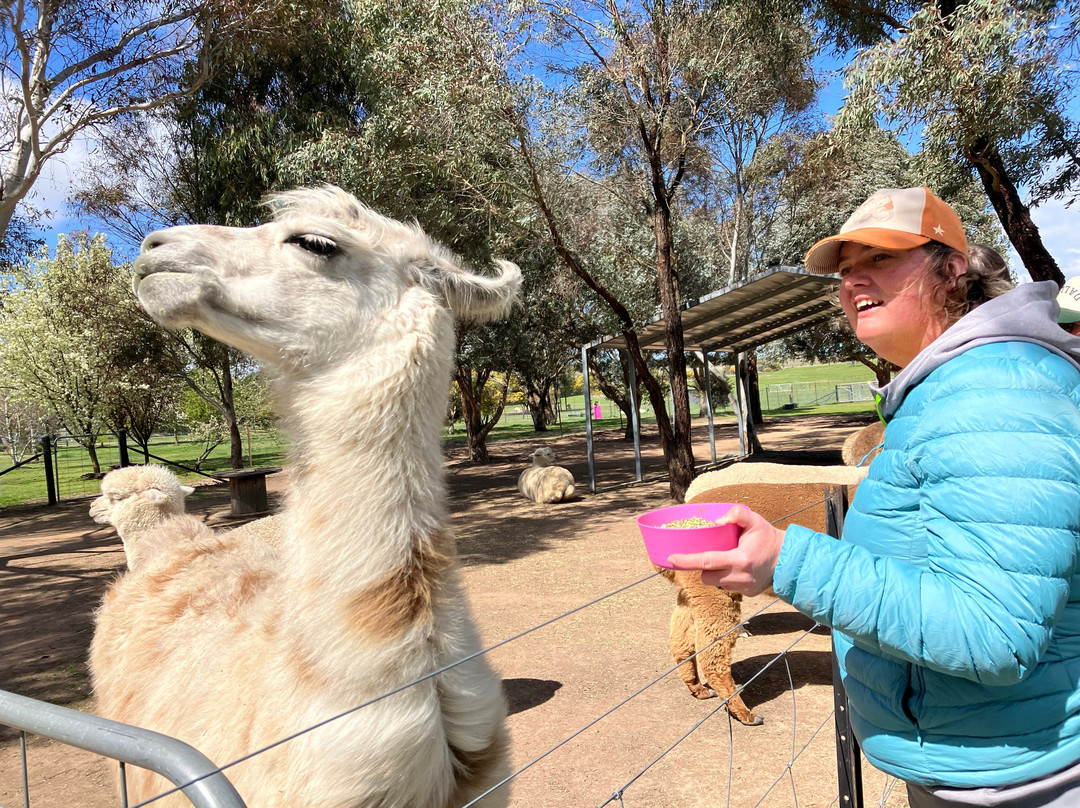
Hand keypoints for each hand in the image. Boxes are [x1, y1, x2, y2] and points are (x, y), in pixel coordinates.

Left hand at [667, 505, 784, 595]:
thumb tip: (718, 520)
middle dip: (703, 566)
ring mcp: (744, 588)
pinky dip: (727, 578)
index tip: (671, 558)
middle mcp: (740, 577)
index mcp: (740, 559)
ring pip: (716, 583)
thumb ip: (737, 514)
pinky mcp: (748, 594)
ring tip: (727, 559)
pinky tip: (737, 569)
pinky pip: (728, 587)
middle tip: (711, 554)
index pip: (706, 561)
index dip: (686, 561)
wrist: (788, 558)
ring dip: (715, 573)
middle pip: (707, 576)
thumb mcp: (755, 520)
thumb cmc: (767, 537)